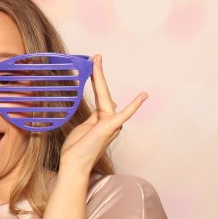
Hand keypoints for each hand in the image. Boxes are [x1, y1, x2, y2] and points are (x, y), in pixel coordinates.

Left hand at [59, 55, 146, 174]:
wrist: (74, 163)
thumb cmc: (77, 147)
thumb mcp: (86, 126)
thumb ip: (96, 115)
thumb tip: (108, 103)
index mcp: (103, 118)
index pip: (100, 94)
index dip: (97, 79)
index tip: (94, 64)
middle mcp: (110, 119)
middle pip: (103, 92)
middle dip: (99, 74)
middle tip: (96, 56)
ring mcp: (111, 122)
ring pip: (105, 96)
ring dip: (100, 78)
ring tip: (96, 62)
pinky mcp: (111, 126)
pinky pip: (124, 114)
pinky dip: (134, 105)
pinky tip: (143, 95)